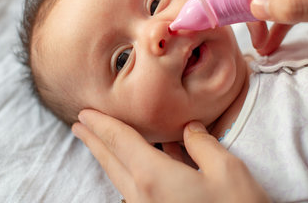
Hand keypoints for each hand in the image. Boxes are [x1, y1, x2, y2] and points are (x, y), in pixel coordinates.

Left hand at [72, 109, 270, 202]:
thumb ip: (203, 144)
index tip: (85, 113)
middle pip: (111, 162)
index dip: (102, 124)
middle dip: (94, 141)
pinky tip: (138, 165)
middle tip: (80, 126)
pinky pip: (134, 191)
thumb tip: (189, 128)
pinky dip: (127, 172)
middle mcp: (143, 198)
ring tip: (98, 142)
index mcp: (154, 178)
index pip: (120, 142)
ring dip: (106, 157)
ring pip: (119, 179)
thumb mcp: (227, 171)